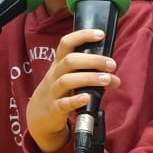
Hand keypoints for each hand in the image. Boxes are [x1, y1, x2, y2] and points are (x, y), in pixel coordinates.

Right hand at [25, 28, 119, 152]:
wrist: (38, 117)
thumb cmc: (58, 93)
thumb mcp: (69, 80)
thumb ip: (91, 76)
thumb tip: (115, 79)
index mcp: (59, 64)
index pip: (66, 43)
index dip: (82, 36)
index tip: (100, 34)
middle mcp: (55, 75)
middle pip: (70, 61)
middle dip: (93, 60)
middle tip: (111, 64)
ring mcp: (53, 92)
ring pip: (67, 80)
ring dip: (89, 78)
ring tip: (107, 79)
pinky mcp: (54, 109)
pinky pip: (64, 103)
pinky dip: (76, 100)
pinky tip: (87, 97)